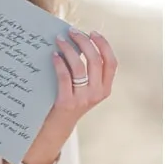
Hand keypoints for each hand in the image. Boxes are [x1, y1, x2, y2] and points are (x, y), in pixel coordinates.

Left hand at [22, 29, 116, 163]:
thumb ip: (85, 71)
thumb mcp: (82, 90)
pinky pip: (64, 77)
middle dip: (84, 42)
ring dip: (70, 49)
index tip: (92, 32)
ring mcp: (83, 100)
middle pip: (96, 60)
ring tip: (59, 39)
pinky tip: (53, 55)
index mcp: (104, 89)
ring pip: (80, 66)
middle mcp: (97, 94)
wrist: (53, 132)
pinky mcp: (66, 103)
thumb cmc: (65, 104)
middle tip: (72, 31)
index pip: (111, 62)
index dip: (103, 45)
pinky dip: (59, 63)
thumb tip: (75, 40)